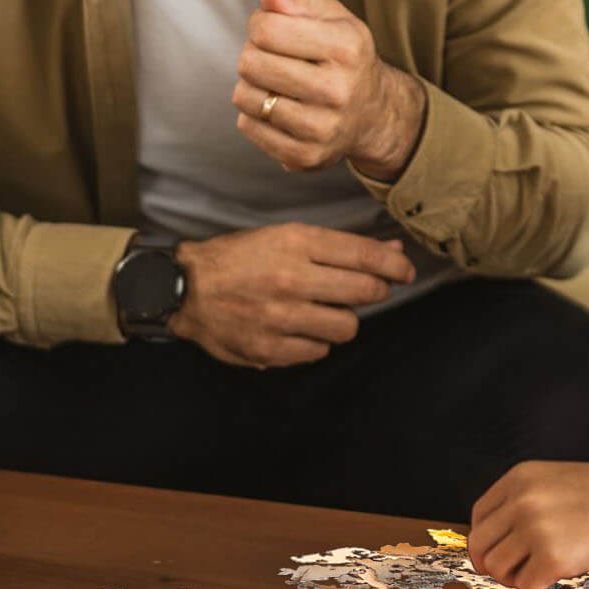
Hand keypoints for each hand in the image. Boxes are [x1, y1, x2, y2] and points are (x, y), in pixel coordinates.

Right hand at [171, 223, 415, 368]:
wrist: (184, 289)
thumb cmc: (238, 258)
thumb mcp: (286, 237)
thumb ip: (340, 247)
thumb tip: (391, 251)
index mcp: (296, 242)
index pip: (365, 255)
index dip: (395, 265)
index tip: (404, 270)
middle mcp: (292, 278)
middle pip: (365, 291)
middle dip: (376, 291)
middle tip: (369, 290)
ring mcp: (281, 316)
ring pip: (347, 326)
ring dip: (343, 319)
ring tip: (323, 310)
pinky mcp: (270, 348)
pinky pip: (319, 351)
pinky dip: (316, 341)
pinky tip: (299, 328)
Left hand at [233, 0, 426, 178]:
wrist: (373, 112)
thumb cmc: (343, 56)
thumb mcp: (333, 18)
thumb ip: (297, 0)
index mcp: (347, 48)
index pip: (265, 29)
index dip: (260, 24)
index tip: (272, 30)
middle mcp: (338, 90)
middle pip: (251, 63)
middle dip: (253, 54)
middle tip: (273, 58)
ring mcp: (322, 128)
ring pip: (244, 97)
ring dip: (251, 85)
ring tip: (275, 83)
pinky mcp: (306, 156)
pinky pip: (248, 127)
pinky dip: (254, 114)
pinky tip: (277, 107)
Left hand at [468, 459, 588, 588]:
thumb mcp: (558, 482)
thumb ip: (527, 502)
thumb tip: (501, 542)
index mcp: (521, 477)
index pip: (479, 516)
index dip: (486, 541)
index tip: (499, 554)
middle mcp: (521, 500)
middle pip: (481, 545)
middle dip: (494, 565)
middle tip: (516, 572)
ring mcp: (535, 528)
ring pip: (497, 568)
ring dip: (516, 577)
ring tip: (543, 570)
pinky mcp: (553, 557)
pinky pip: (525, 585)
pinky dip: (538, 586)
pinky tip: (560, 573)